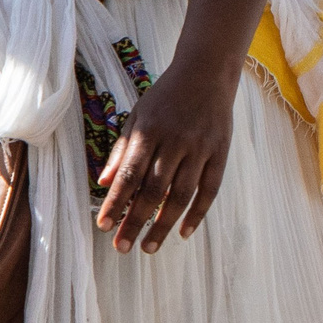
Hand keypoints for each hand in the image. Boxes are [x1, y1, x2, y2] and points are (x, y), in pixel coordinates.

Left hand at [95, 63, 235, 253]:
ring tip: (149, 247)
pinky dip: (197, 213)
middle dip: (136, 221)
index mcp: (148, 132)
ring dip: (164, 224)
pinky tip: (183, 232)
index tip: (103, 225)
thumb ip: (121, 150)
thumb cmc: (164, 98)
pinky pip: (210, 189)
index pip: (128, 174)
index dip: (116, 202)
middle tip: (122, 247)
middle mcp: (175, 142)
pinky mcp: (220, 153)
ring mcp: (200, 149)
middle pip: (153, 190)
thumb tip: (102, 182)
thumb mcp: (136, 117)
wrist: (206, 75)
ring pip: (181, 195)